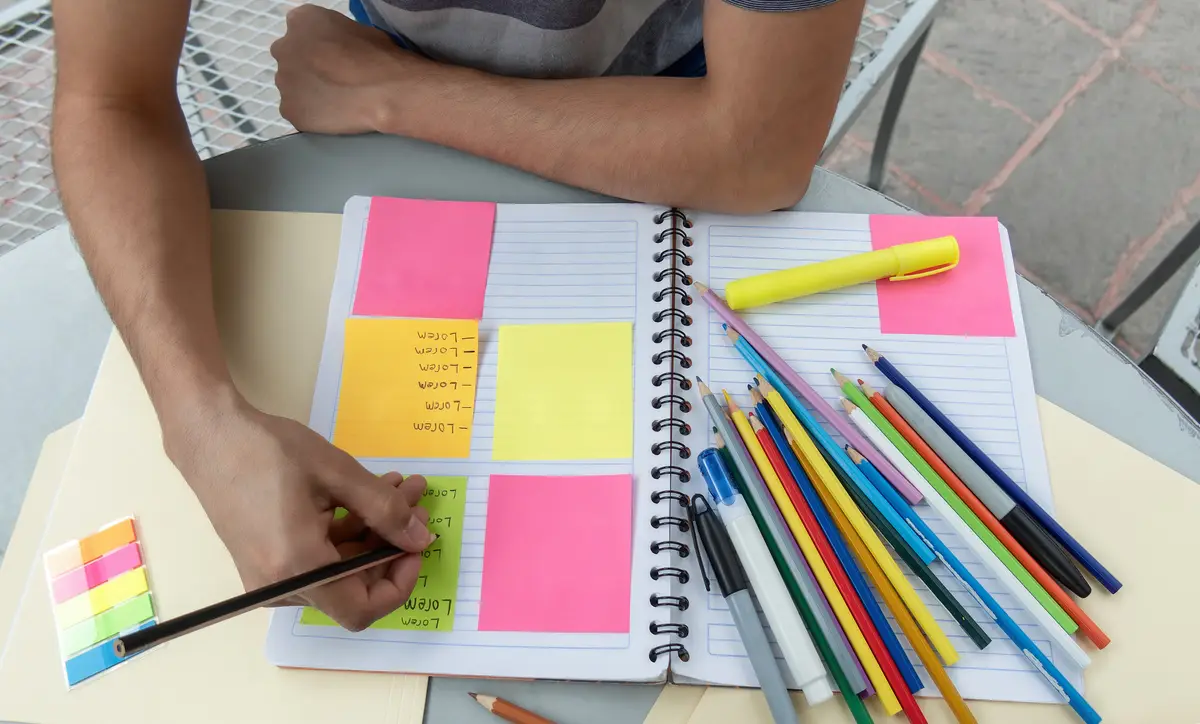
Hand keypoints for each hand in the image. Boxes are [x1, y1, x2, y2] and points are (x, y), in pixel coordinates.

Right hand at [166, 394, 434, 630]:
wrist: (209, 436)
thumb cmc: (268, 450)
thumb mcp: (337, 473)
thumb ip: (385, 509)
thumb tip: (421, 540)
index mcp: (298, 567)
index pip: (361, 610)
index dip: (399, 583)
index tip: (416, 544)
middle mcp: (280, 585)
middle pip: (353, 587)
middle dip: (390, 545)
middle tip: (414, 501)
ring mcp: (269, 577)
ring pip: (339, 570)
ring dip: (372, 532)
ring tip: (398, 487)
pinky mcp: (265, 561)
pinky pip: (317, 560)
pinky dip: (346, 532)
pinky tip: (366, 493)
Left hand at [271, 4, 424, 134]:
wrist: (383, 91)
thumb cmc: (378, 56)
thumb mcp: (356, 29)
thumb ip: (334, 36)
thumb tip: (336, 49)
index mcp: (301, 20)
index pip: (302, 33)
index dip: (319, 49)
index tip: (334, 59)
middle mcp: (283, 48)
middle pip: (292, 60)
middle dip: (308, 70)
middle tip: (334, 81)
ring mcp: (283, 81)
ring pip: (293, 88)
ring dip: (309, 93)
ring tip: (337, 102)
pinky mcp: (289, 110)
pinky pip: (298, 112)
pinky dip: (312, 116)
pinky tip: (333, 116)